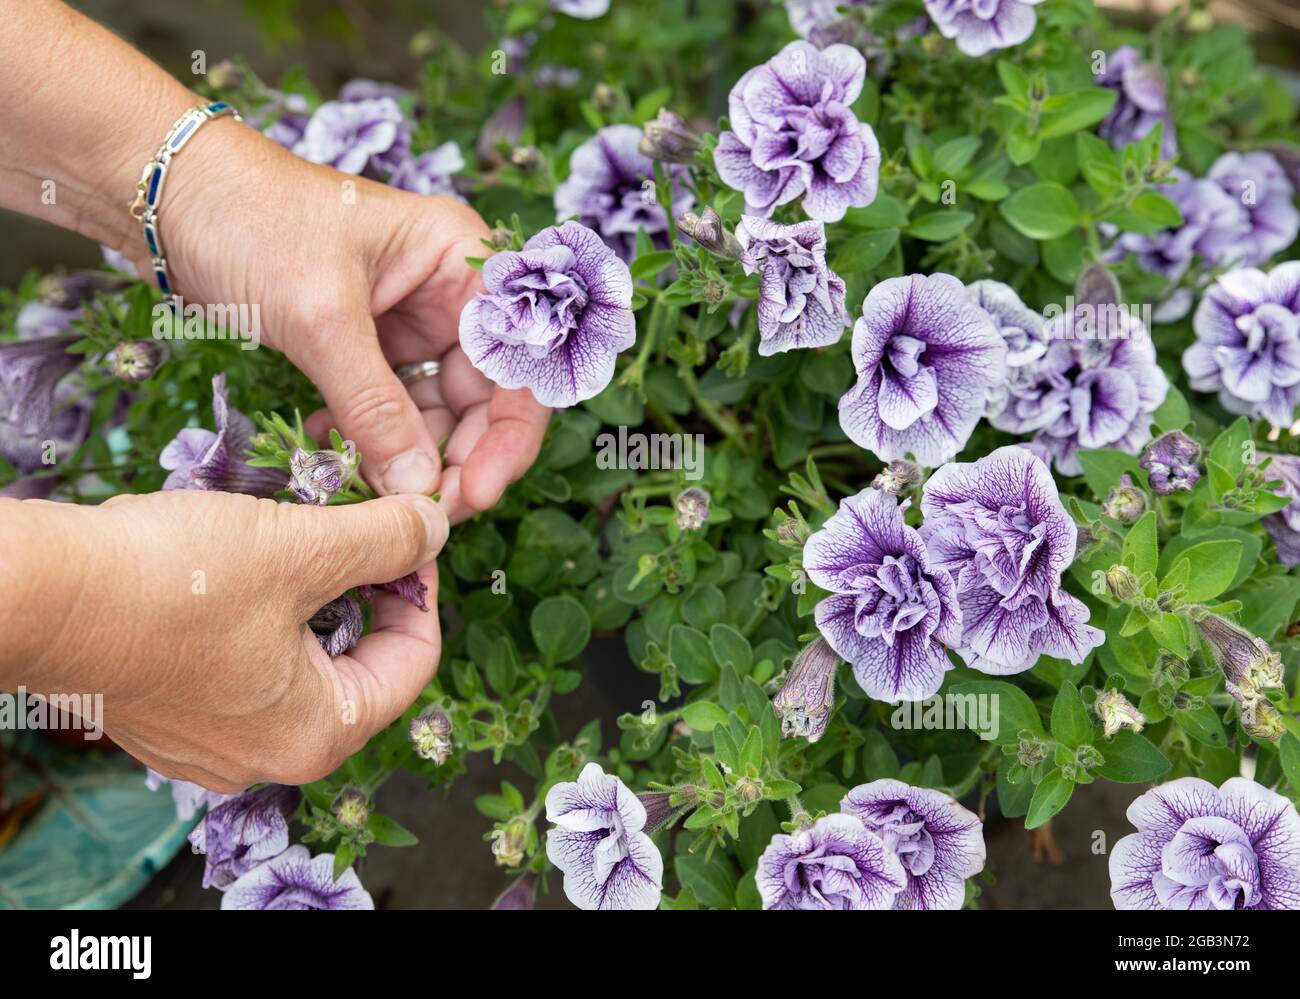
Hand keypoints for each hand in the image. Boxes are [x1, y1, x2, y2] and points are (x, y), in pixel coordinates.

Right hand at [4, 489, 448, 790]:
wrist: (41, 594)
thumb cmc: (176, 580)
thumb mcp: (303, 547)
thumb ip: (385, 540)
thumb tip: (436, 527)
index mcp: (320, 734)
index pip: (413, 664)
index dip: (421, 590)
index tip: (409, 536)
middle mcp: (269, 756)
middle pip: (356, 665)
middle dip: (364, 590)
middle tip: (356, 526)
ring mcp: (211, 744)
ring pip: (297, 663)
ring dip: (311, 598)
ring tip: (299, 537)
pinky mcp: (169, 719)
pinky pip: (242, 667)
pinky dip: (259, 617)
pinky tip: (241, 568)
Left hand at [147, 122, 549, 520]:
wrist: (169, 196)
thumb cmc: (251, 220)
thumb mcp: (320, 317)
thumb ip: (374, 407)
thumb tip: (418, 488)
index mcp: (463, 262)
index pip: (515, 364)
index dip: (507, 434)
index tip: (473, 493)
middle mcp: (449, 295)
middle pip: (482, 398)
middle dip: (454, 457)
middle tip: (422, 513)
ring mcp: (410, 324)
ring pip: (434, 414)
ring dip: (405, 458)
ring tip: (364, 489)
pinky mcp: (369, 348)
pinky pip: (387, 412)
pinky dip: (366, 441)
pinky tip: (329, 455)